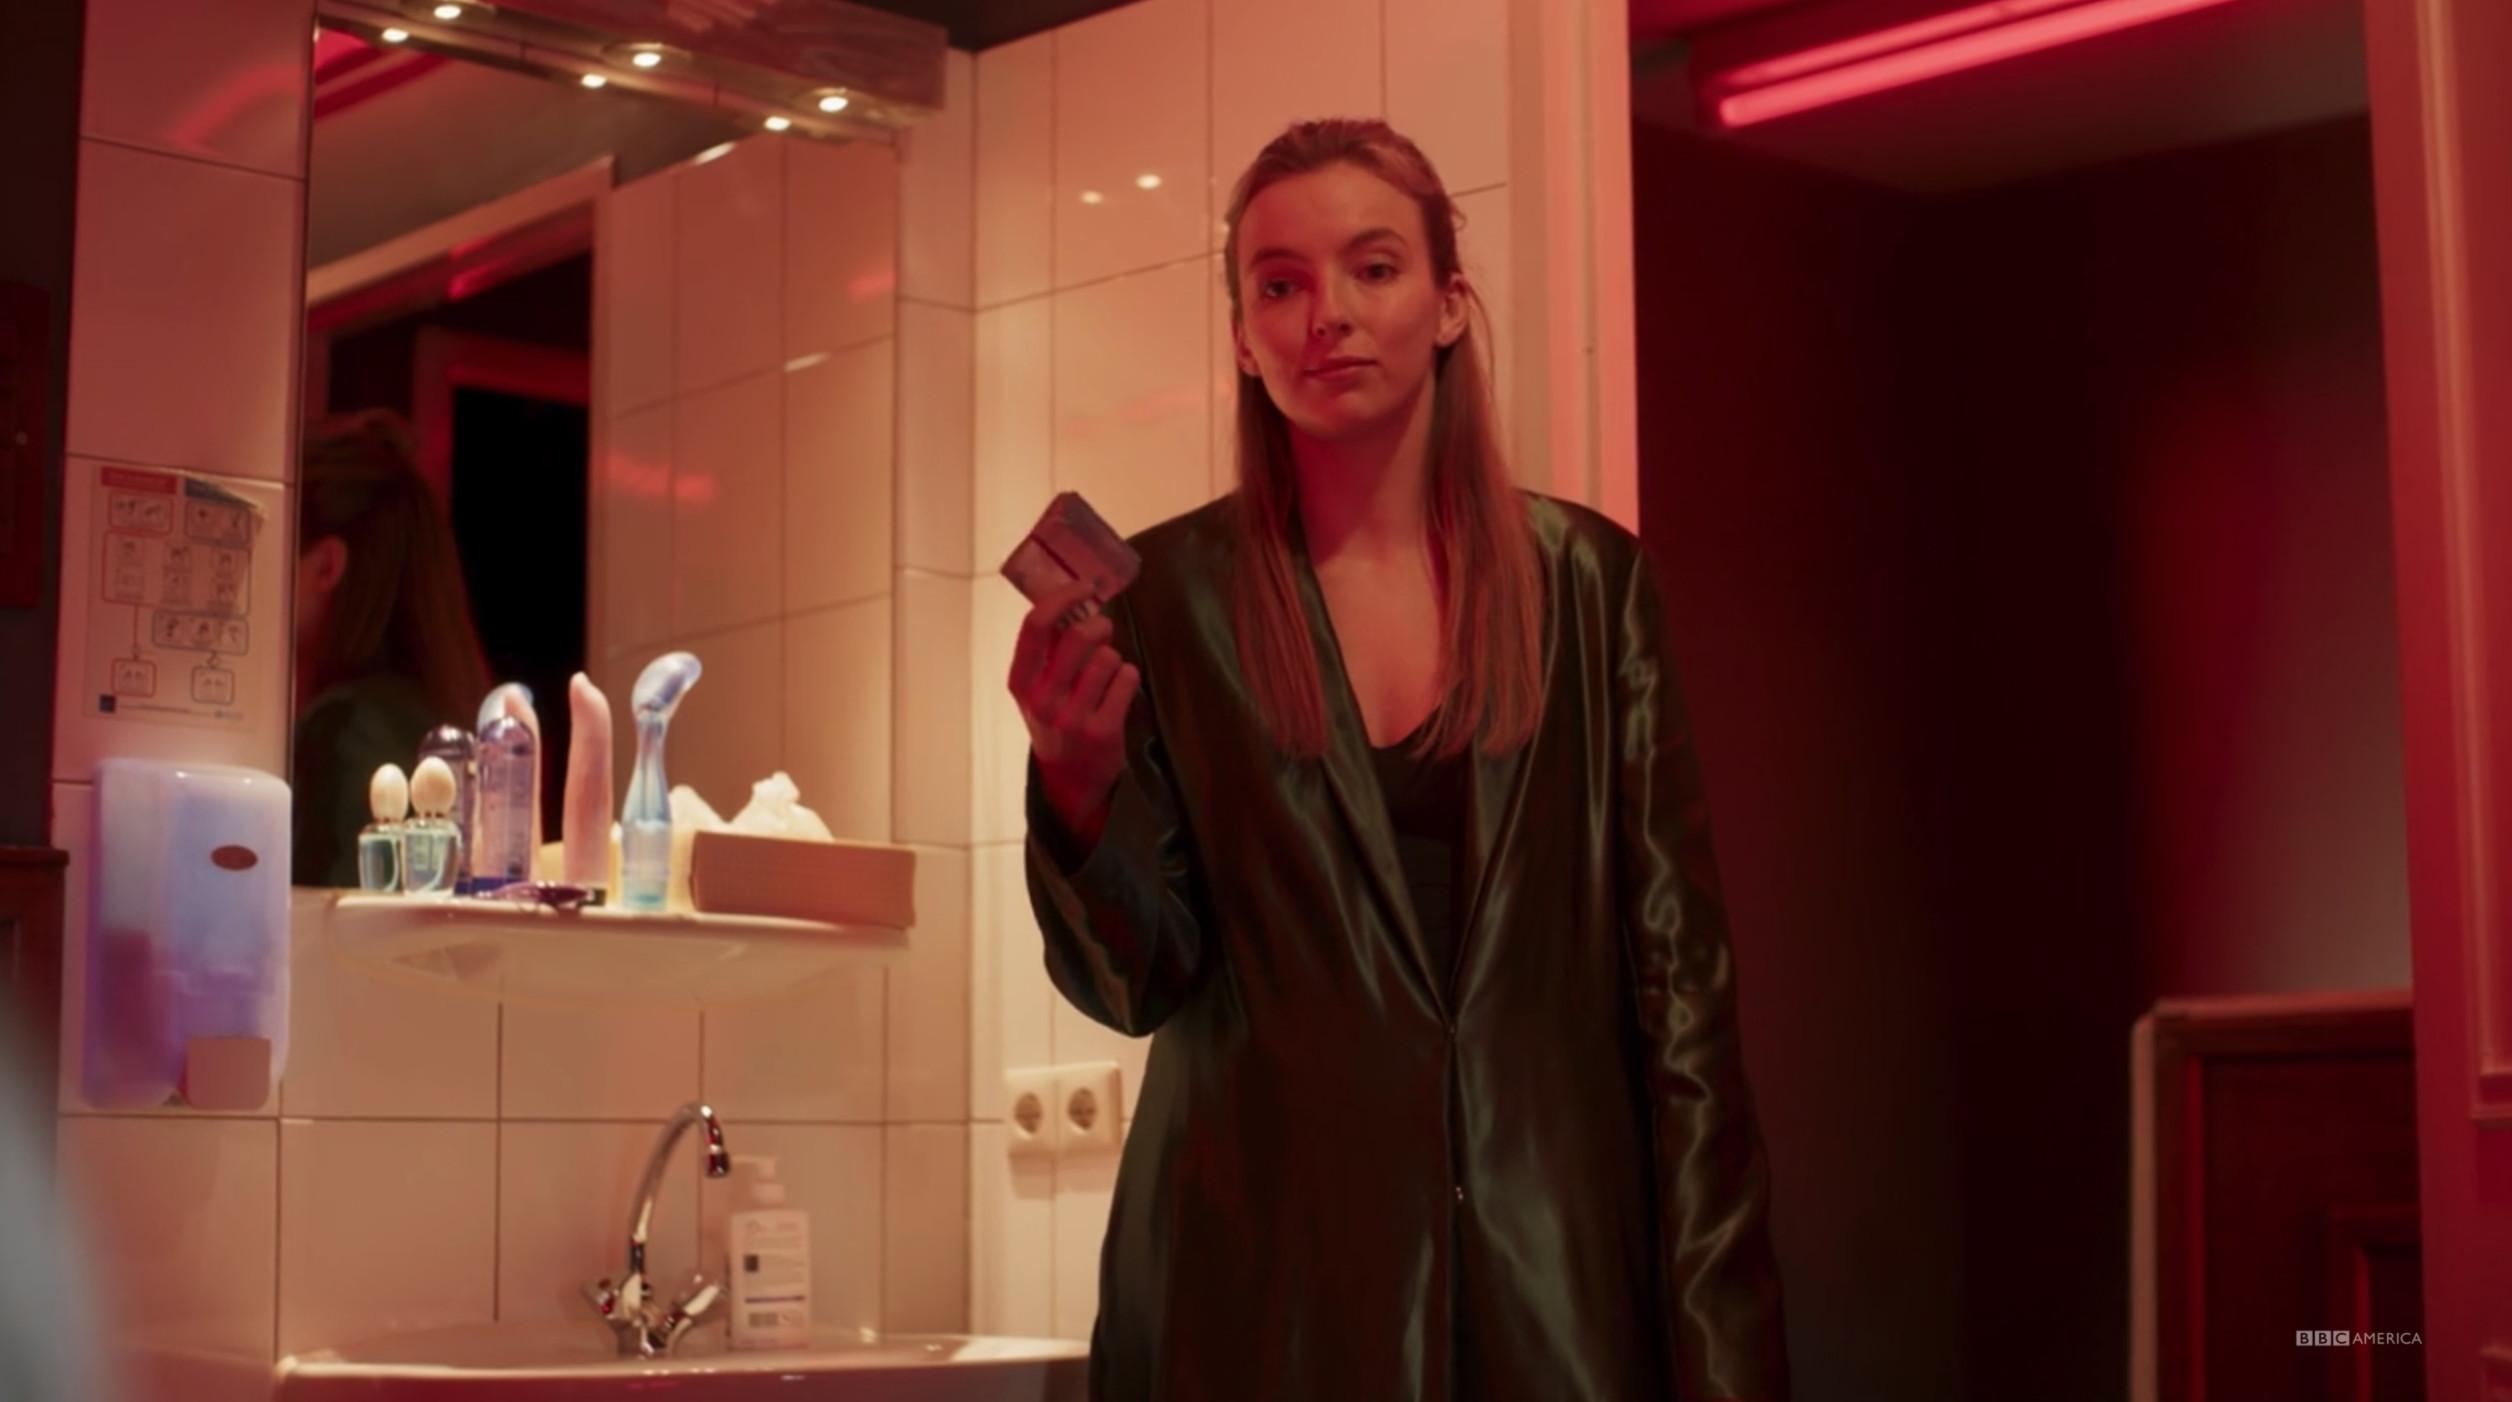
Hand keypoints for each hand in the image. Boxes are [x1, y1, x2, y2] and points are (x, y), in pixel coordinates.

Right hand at [1009, 576, 1141, 839]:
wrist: (1069, 781)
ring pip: (1108, 656)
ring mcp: (1073, 716)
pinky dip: (1128, 676)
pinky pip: (1127, 677)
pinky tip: (1118, 690)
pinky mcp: (1103, 729)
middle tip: (1103, 631)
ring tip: (1105, 675)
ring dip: (1113, 658)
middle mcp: (1042, 698)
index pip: (1036, 625)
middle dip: (1099, 625)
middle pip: (1079, 635)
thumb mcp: (1035, 688)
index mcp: (1020, 681)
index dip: (1063, 597)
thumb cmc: (1054, 720)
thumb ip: (1047, 649)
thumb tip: (1074, 596)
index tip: (1085, 586)